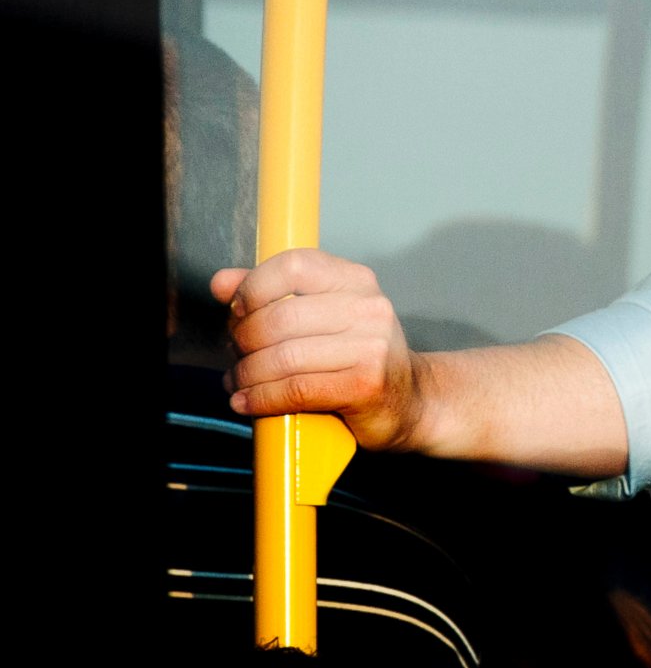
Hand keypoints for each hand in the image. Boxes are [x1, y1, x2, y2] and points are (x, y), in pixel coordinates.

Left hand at [212, 249, 424, 450]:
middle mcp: (369, 308)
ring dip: (248, 374)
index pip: (293, 266)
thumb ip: (272, 294)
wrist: (412, 401)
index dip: (254, 287)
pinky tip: (248, 401)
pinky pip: (296, 389)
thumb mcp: (322, 315)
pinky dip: (262, 398)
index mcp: (356, 280)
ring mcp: (372, 347)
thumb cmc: (359, 358)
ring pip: (283, 356)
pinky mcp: (366, 385)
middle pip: (280, 317)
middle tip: (237, 355)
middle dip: (244, 340)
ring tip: (240, 382)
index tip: (238, 310)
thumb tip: (222, 283)